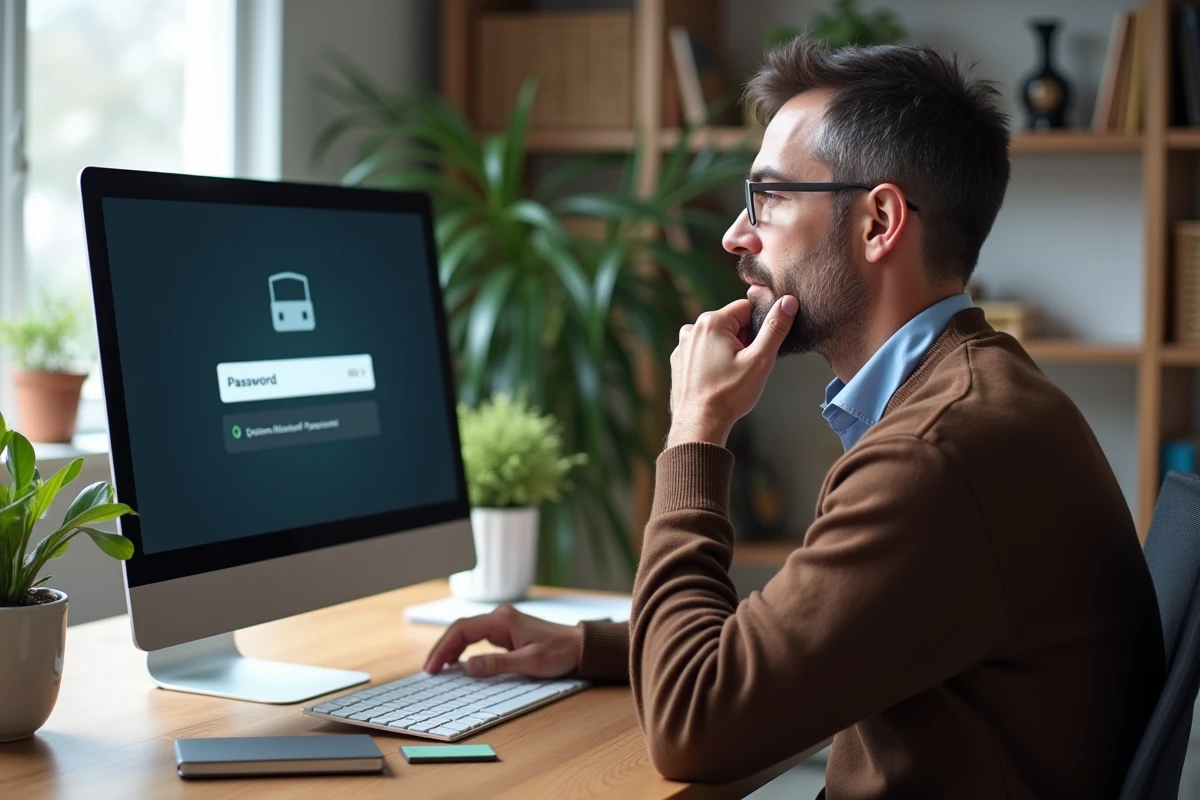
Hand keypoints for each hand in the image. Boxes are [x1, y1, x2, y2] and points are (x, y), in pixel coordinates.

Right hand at [423, 604, 583, 677]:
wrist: (578, 646)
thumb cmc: (558, 653)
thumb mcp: (529, 662)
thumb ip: (498, 664)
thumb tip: (468, 667)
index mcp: (503, 620)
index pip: (462, 630)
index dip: (444, 648)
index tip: (433, 667)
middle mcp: (500, 616)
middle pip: (460, 629)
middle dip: (442, 648)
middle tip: (430, 670)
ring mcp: (502, 623)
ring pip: (467, 632)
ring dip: (451, 648)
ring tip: (439, 668)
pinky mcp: (505, 631)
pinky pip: (477, 637)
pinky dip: (464, 648)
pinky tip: (458, 662)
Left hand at [667, 295, 796, 447]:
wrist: (700, 424)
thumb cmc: (728, 395)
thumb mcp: (760, 360)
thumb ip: (775, 328)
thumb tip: (788, 302)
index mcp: (711, 322)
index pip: (746, 308)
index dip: (758, 328)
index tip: (757, 349)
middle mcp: (692, 329)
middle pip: (731, 324)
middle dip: (743, 341)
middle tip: (746, 366)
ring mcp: (683, 346)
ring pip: (717, 339)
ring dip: (728, 351)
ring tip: (731, 376)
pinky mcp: (679, 361)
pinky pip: (703, 353)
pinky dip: (713, 362)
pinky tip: (717, 380)